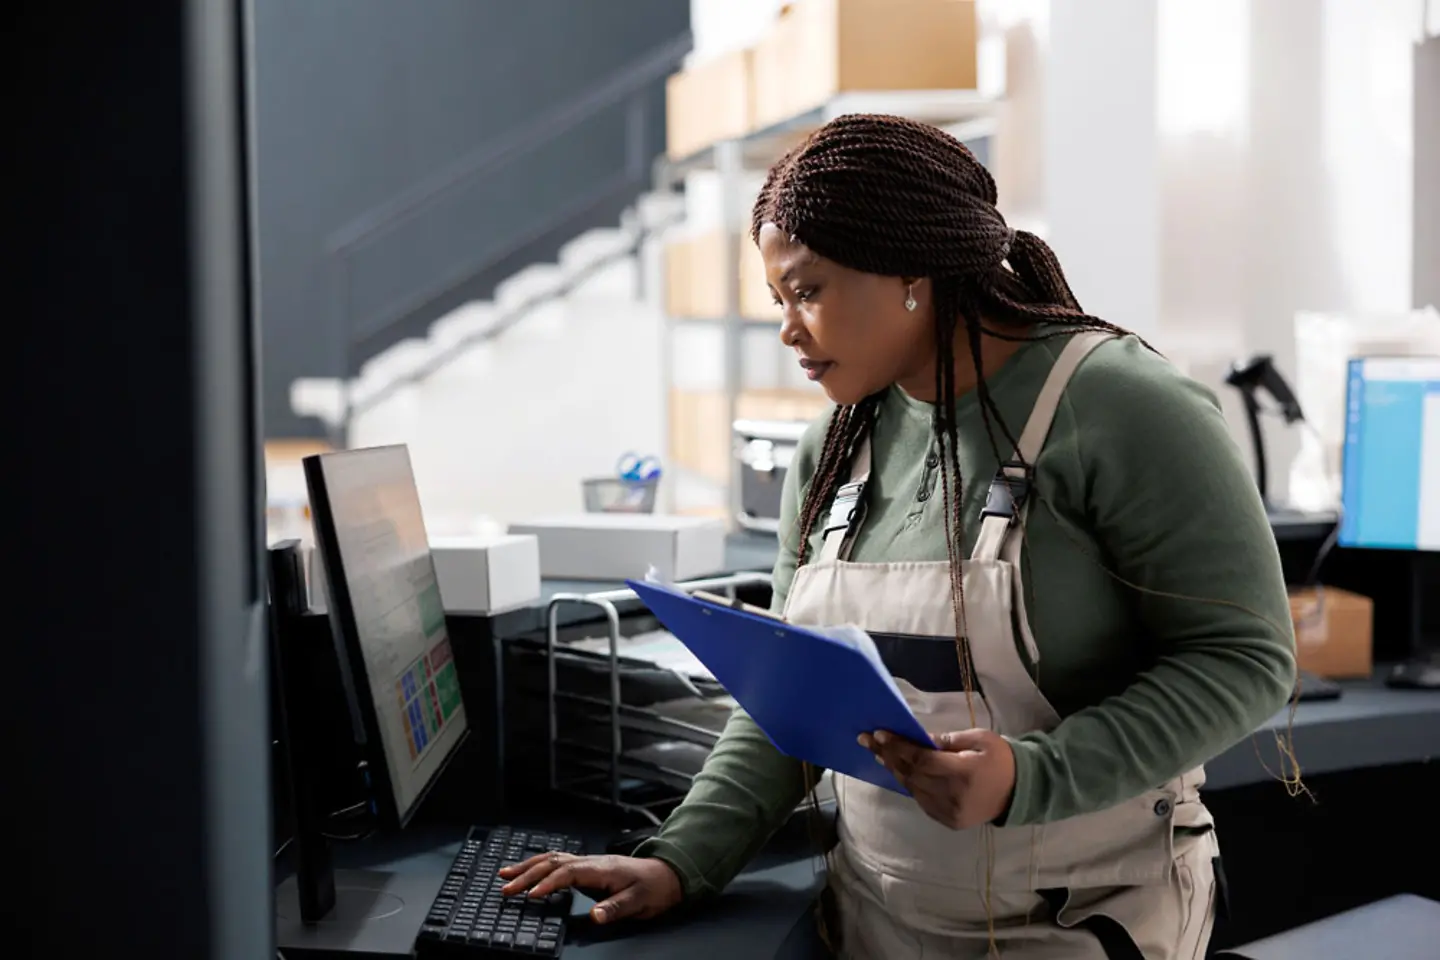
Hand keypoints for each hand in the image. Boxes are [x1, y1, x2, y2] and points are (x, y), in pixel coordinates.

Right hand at [498, 852, 682, 923]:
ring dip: (528, 867)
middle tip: (505, 887)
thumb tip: (595, 916)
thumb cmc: (654, 887)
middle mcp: (591, 862)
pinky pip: (557, 863)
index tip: (530, 895)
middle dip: (527, 874)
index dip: (548, 883)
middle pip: (553, 863)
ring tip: (504, 875)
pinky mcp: (587, 867)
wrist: (666, 874)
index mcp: (601, 868)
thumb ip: (616, 908)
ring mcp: (588, 863)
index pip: (568, 872)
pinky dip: (538, 866)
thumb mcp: (639, 902)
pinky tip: (527, 871)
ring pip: (552, 859)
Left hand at [858, 728, 1015, 829]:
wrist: (1019, 792)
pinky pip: (921, 801)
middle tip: (867, 741)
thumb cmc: (1000, 759)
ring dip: (895, 771)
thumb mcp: (980, 739)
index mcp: (964, 773)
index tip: (879, 734)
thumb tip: (921, 739)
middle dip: (888, 756)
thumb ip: (949, 740)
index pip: (922, 759)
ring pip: (913, 790)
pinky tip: (899, 771)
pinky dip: (909, 785)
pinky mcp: (948, 821)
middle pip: (912, 774)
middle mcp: (954, 796)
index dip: (898, 746)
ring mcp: (950, 812)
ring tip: (879, 754)